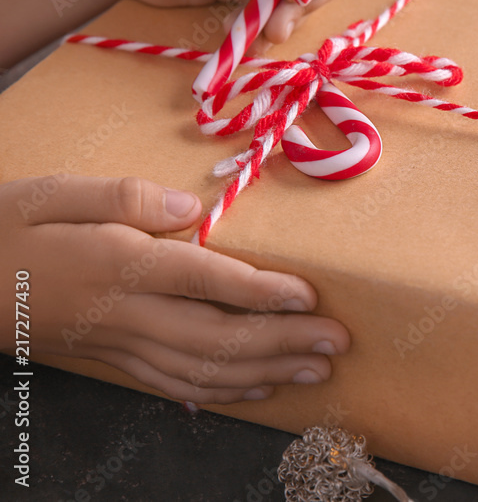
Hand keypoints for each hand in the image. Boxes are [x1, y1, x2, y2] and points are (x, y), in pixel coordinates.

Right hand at [1, 175, 349, 404]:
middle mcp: (128, 314)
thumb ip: (126, 196)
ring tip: (317, 370)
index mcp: (119, 265)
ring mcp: (121, 345)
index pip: (205, 281)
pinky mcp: (114, 360)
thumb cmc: (5, 229)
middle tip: (339, 342)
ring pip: (204, 371)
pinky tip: (257, 390)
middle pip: (219, 336)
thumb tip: (194, 209)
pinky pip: (175, 386)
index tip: (312, 297)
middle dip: (284, 342)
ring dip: (266, 372)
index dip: (263, 292)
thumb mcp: (54, 192)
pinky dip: (222, 392)